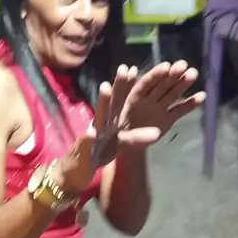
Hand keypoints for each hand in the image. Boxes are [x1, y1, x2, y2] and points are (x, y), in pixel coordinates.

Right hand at [58, 65, 159, 190]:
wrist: (79, 169)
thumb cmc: (100, 152)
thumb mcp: (121, 144)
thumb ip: (137, 136)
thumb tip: (158, 132)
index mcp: (112, 120)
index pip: (122, 100)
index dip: (128, 85)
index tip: (135, 68)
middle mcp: (102, 122)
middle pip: (112, 102)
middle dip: (118, 86)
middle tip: (124, 68)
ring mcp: (92, 134)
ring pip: (98, 117)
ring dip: (101, 102)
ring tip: (105, 87)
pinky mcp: (84, 149)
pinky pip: (87, 143)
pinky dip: (88, 138)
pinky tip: (91, 133)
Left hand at [119, 60, 205, 139]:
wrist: (126, 146)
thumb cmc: (119, 135)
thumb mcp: (122, 135)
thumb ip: (135, 134)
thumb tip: (152, 132)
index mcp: (134, 98)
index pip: (145, 84)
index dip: (155, 75)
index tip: (166, 66)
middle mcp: (148, 99)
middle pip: (161, 85)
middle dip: (172, 75)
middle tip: (184, 64)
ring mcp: (159, 108)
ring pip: (172, 94)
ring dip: (183, 84)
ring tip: (194, 73)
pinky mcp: (168, 119)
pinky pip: (180, 111)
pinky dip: (190, 104)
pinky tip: (202, 96)